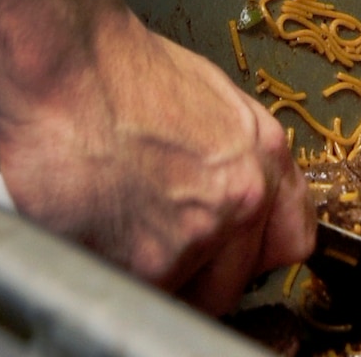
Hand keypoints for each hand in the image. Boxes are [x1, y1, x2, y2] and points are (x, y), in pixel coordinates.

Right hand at [0, 7, 314, 312]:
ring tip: (118, 221)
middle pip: (234, 281)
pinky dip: (113, 271)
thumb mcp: (204, 97)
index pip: (290, 238)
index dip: (251, 252)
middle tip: (155, 237)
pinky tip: (96, 227)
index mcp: (262, 152)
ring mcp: (199, 236)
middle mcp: (242, 197)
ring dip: (150, 272)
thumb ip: (230, 154)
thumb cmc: (120, 69)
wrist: (70, 64)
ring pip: (184, 294)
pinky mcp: (150, 266)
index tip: (229, 255)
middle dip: (196, 271)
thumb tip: (227, 192)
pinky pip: (138, 295)